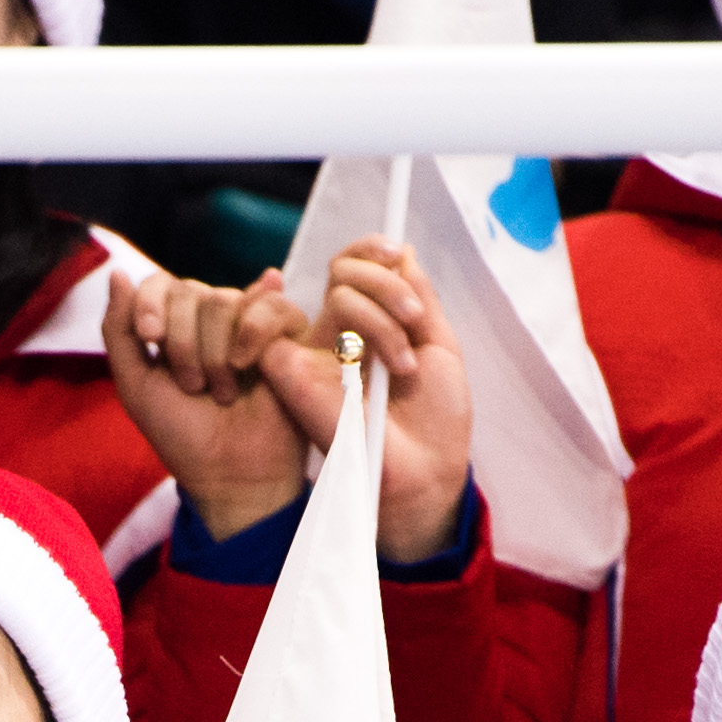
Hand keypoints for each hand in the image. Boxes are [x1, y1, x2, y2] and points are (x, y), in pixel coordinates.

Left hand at [101, 266, 315, 538]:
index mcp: (175, 326)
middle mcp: (212, 319)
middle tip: (194, 388)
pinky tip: (250, 365)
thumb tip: (118, 272)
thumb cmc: (183, 436)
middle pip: (189, 291)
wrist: (232, 475)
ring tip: (223, 392)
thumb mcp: (136, 385)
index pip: (159, 283)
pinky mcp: (289, 334)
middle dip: (182, 344)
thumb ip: (119, 330)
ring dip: (215, 354)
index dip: (151, 302)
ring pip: (223, 300)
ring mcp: (250, 323)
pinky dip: (255, 333)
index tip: (151, 338)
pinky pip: (271, 305)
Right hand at [254, 238, 473, 562]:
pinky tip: (360, 360)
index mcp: (367, 325)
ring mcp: (315, 352)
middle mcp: (337, 335)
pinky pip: (283, 323)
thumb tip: (402, 251)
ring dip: (382, 316)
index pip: (354, 267)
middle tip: (414, 321)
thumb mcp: (438, 346)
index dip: (371, 249)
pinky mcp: (290, 372)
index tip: (397, 253)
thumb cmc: (435, 421)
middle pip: (346, 270)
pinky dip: (327, 330)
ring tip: (402, 364)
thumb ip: (418, 297)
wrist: (425, 472)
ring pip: (340, 292)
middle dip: (388, 284)